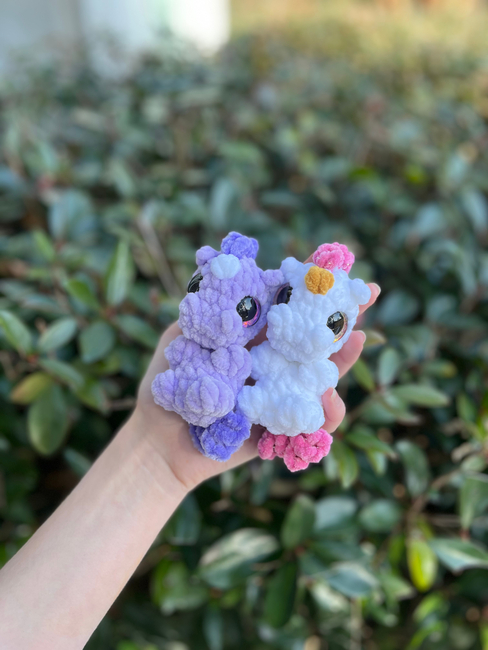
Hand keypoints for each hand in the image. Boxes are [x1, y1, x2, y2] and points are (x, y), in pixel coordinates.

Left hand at [134, 284, 380, 491]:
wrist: (158, 441)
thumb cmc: (166, 384)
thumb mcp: (182, 336)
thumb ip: (212, 311)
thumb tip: (248, 281)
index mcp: (251, 338)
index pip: (286, 307)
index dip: (312, 286)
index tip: (336, 265)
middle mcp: (271, 362)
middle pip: (313, 337)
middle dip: (343, 314)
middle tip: (368, 293)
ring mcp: (280, 394)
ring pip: (322, 376)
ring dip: (343, 358)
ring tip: (356, 339)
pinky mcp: (283, 428)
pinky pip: (312, 419)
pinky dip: (327, 410)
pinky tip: (329, 397)